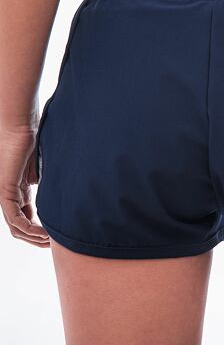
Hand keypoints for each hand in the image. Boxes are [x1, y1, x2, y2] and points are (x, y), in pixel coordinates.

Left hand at [0, 127, 48, 246]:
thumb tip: (67, 190)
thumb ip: (49, 183)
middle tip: (52, 244)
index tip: (53, 234)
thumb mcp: (44, 168)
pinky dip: (30, 229)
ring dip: (33, 237)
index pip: (24, 217)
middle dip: (35, 238)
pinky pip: (15, 219)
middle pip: (19, 227)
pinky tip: (44, 233)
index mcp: (17, 190)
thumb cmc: (32, 141)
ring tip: (50, 242)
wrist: (19, 128)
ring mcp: (4, 194)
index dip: (37, 229)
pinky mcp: (4, 192)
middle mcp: (8, 195)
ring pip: (16, 227)